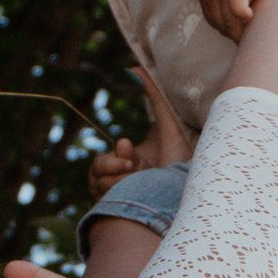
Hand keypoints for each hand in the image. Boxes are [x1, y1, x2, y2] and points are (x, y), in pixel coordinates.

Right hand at [86, 67, 193, 193]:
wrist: (181, 199)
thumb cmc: (178, 164)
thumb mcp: (167, 126)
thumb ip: (153, 95)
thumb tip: (136, 67)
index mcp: (132, 164)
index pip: (112, 156)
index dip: (120, 153)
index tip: (131, 147)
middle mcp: (121, 184)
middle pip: (99, 166)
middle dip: (117, 165)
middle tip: (134, 165)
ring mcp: (115, 199)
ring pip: (97, 179)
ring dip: (120, 178)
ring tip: (141, 182)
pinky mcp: (111, 210)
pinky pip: (98, 192)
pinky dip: (115, 190)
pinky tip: (132, 193)